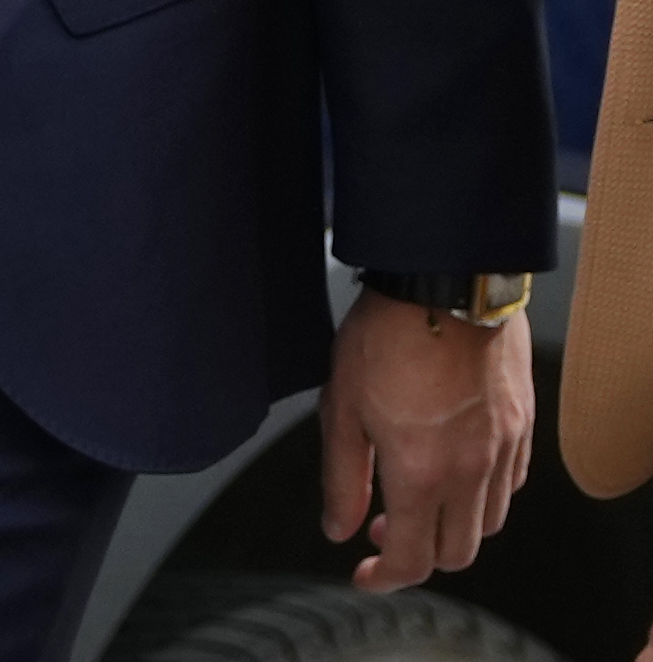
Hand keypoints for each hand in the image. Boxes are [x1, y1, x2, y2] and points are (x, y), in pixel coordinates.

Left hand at [319, 290, 534, 590]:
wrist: (444, 284)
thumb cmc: (386, 336)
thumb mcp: (341, 407)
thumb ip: (342, 477)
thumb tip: (339, 529)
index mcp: (422, 474)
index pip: (412, 558)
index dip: (384, 577)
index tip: (363, 573)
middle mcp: (472, 472)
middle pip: (457, 553)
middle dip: (418, 556)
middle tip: (381, 530)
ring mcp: (504, 451)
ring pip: (489, 523)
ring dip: (451, 527)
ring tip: (414, 498)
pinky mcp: (522, 428)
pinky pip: (511, 486)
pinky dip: (483, 496)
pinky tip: (453, 471)